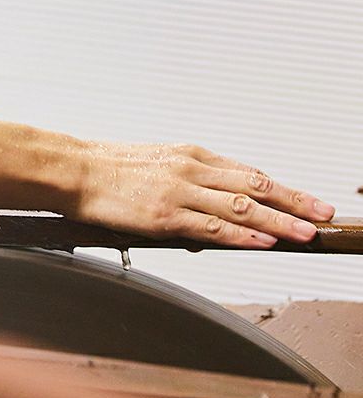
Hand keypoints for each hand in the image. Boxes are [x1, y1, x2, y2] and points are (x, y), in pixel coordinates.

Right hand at [73, 141, 334, 247]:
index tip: (308, 199)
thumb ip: (186, 183)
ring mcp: (179, 191)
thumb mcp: (155, 165)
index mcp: (190, 156)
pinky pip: (211, 226)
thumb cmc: (108, 169)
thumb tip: (211, 207)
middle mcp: (190, 169)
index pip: (247, 173)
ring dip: (280, 220)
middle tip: (325, 213)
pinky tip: (265, 241)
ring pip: (240, 206)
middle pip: (254, 186)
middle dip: (295, 201)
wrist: (73, 169)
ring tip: (308, 232)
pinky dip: (242, 235)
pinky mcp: (164, 214)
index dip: (283, 188)